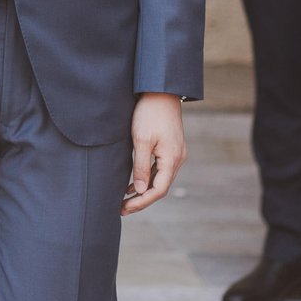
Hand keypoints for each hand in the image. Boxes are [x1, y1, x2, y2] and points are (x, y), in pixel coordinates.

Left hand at [124, 93, 185, 215]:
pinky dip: (147, 179)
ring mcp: (175, 153)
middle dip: (142, 200)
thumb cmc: (149, 114)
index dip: (142, 202)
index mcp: (172, 159)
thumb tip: (140, 191)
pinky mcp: (170, 147)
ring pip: (160, 179)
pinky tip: (134, 184)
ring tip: (125, 200)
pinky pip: (160, 169)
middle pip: (160, 188)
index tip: (124, 208)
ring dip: (144, 191)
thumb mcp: (141, 140)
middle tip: (122, 209)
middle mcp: (177, 159)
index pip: (158, 190)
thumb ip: (141, 167)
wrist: (160, 91)